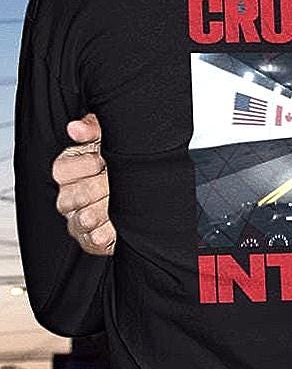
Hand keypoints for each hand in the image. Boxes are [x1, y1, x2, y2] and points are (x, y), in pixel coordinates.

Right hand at [52, 112, 116, 255]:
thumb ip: (93, 130)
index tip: (105, 161)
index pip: (63, 170)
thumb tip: (75, 128)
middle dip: (100, 187)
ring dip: (106, 209)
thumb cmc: (125, 163)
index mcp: (68, 171)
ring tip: (122, 201)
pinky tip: (122, 221)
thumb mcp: (111, 140)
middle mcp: (68, 197)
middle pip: (74, 196)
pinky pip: (95, 239)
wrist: (151, 191)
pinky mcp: (92, 240)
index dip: (88, 165)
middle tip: (117, 182)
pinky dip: (110, 231)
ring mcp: (78, 221)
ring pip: (83, 218)